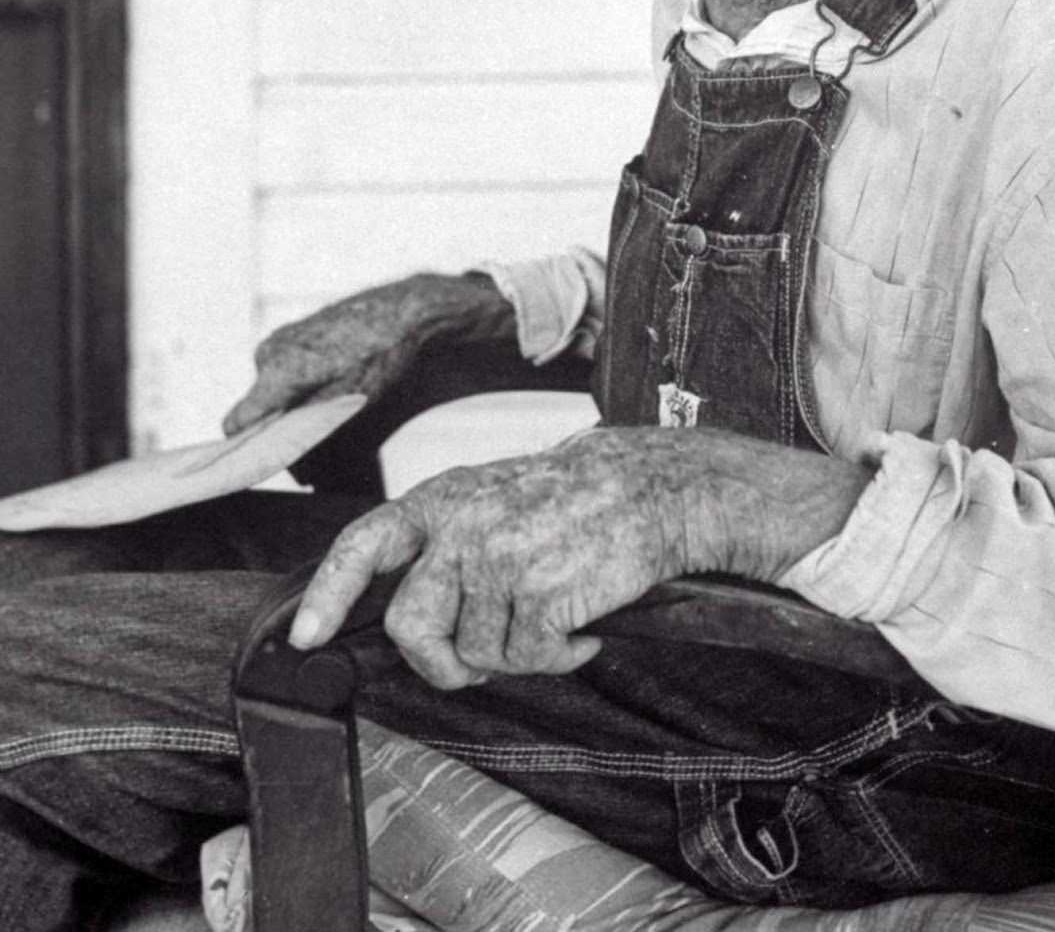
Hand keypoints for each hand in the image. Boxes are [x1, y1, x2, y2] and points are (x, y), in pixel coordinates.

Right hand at [223, 271, 515, 434]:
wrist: (401, 311)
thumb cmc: (379, 356)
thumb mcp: (344, 403)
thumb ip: (308, 429)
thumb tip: (291, 458)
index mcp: (278, 372)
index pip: (237, 423)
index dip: (248, 446)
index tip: (269, 458)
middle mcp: (268, 353)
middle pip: (257, 408)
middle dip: (280, 425)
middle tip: (317, 431)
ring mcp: (278, 339)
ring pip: (271, 388)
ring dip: (292, 402)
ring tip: (331, 398)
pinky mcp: (289, 332)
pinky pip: (281, 368)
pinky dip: (297, 382)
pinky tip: (329, 378)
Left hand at [290, 427, 870, 687]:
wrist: (652, 488)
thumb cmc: (571, 501)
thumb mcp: (492, 499)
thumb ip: (442, 543)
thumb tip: (400, 615)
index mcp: (443, 500)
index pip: (363, 543)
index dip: (328, 594)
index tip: (306, 639)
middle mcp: (462, 526)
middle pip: (409, 625)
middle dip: (439, 663)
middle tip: (475, 663)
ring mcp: (500, 558)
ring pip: (477, 652)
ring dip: (518, 652)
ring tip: (554, 618)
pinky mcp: (541, 592)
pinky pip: (533, 658)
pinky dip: (562, 655)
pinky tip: (583, 624)